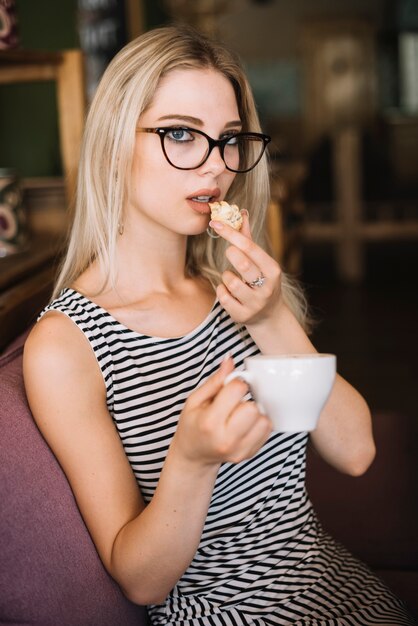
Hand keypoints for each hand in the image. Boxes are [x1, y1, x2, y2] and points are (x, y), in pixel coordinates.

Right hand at [171, 356, 271, 466]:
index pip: (237, 390)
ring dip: (255, 412)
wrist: (194, 455)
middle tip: (235, 402)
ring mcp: (240, 449)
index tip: (229, 387)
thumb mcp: (195, 400)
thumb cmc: (193, 425)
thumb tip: (230, 359)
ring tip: (239, 414)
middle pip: (253, 408)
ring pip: (264, 419)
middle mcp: (226, 439)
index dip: (236, 383)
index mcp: (210, 422)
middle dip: (246, 399)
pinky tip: (245, 423)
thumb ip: (215, 380)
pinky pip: (267, 431)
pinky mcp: (250, 454)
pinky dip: (259, 422)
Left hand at [210, 211, 281, 325]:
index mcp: (273, 270)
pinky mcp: (242, 315)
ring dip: (226, 276)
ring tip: (234, 279)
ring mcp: (255, 303)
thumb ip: (249, 238)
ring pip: (230, 281)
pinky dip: (222, 291)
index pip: (250, 247)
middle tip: (231, 254)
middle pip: (242, 263)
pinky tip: (230, 292)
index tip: (215, 223)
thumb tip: (242, 212)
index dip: (231, 233)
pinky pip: (223, 297)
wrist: (269, 316)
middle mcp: (267, 287)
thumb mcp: (261, 262)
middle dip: (231, 254)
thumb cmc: (262, 281)